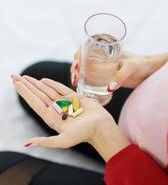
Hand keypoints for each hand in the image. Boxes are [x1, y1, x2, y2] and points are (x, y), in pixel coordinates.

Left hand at [12, 74, 128, 160]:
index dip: (24, 92)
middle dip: (26, 85)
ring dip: (36, 83)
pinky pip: (61, 88)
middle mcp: (57, 109)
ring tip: (25, 76)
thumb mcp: (64, 141)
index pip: (34, 102)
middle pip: (38, 94)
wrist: (101, 126)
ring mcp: (65, 103)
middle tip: (14, 76)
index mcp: (51, 118)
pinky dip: (52, 83)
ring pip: (47, 90)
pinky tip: (43, 80)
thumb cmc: (84, 134)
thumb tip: (28, 143)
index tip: (15, 82)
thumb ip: (46, 142)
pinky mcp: (75, 97)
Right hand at [71, 48, 167, 91]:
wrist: (150, 72)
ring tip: (76, 84)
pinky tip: (82, 89)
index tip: (77, 66)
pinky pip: (92, 77)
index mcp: (106, 47)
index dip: (78, 55)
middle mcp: (102, 55)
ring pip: (86, 69)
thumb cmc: (142, 65)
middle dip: (76, 67)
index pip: (86, 47)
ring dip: (79, 75)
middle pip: (83, 59)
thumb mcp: (132, 68)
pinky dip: (86, 81)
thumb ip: (122, 76)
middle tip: (75, 79)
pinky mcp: (107, 76)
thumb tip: (109, 89)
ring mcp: (104, 66)